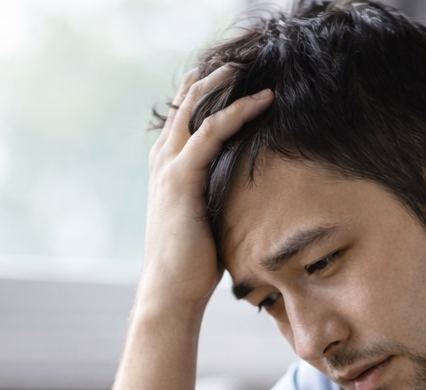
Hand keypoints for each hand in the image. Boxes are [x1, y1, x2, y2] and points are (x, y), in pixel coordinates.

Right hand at [137, 66, 273, 314]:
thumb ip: (218, 202)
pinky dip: (237, 112)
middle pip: (185, 106)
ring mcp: (169, 169)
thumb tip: (250, 200)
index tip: (224, 81)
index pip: (183, 121)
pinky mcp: (181, 180)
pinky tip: (262, 101)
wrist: (171, 291)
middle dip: (209, 81)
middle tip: (235, 63)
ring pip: (196, 110)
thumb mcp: (208, 223)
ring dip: (223, 85)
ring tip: (249, 68)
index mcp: (167, 171)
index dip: (201, 97)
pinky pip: (211, 133)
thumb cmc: (192, 267)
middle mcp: (163, 163)